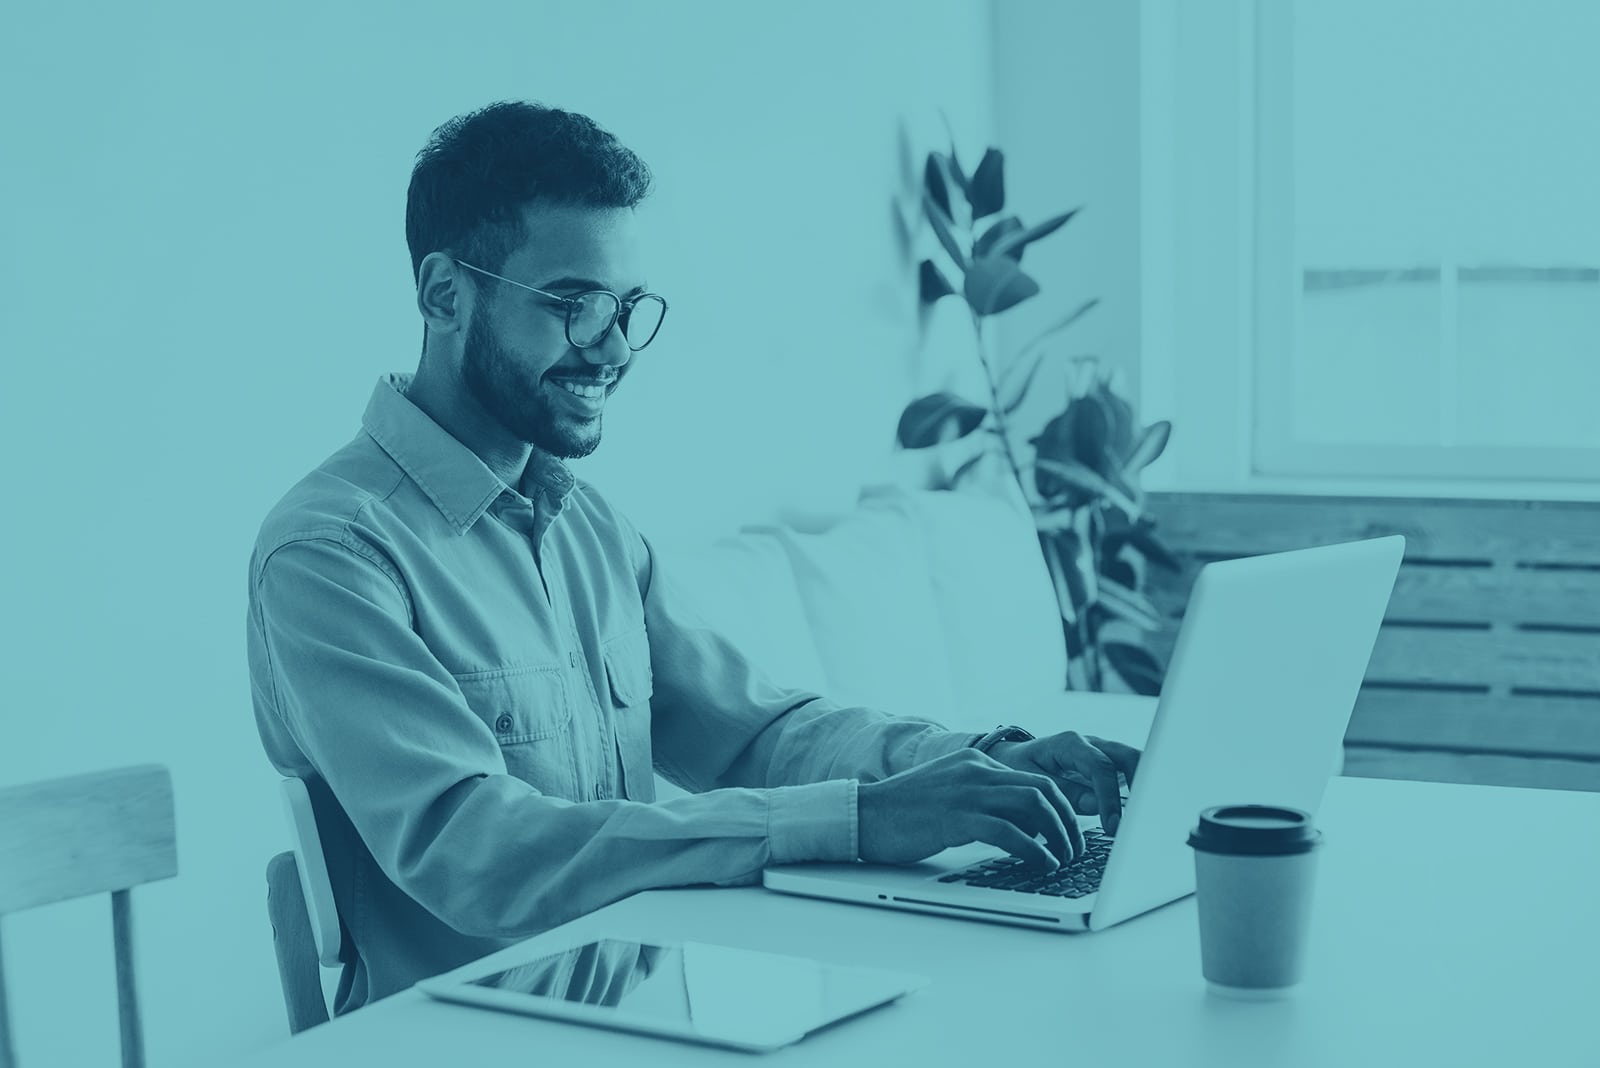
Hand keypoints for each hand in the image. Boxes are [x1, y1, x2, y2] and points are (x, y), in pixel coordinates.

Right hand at [857, 748, 1083, 869]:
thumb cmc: (903, 814)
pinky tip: (1043, 864)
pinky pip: (1009, 831)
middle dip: (1068, 821)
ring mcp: (966, 791)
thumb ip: (981, 800)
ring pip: (1034, 806)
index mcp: (975, 762)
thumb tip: (1022, 826)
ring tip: (1065, 860)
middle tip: (1076, 849)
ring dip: (1058, 836)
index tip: (1069, 832)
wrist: (862, 815)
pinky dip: (1034, 849)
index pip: (1034, 778)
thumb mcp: (949, 795)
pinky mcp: (956, 816)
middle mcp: (976, 770)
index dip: (1059, 808)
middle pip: (1043, 789)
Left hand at [987, 732, 1139, 835]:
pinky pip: (1130, 774)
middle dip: (1141, 786)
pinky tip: (1140, 816)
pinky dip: (1139, 791)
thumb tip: (1095, 805)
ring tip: (1145, 819)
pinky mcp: (1108, 765)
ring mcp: (1103, 752)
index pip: (1100, 768)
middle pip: (1128, 757)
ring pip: (1135, 763)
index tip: (1112, 826)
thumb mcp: (1031, 780)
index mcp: (1070, 744)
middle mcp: (1091, 744)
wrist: (1014, 758)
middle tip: (1140, 820)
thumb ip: (1063, 792)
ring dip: (1144, 788)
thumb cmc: (1019, 768)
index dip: (1109, 798)